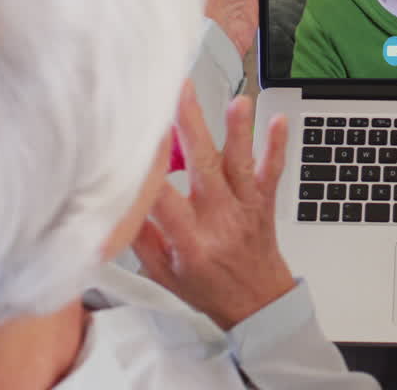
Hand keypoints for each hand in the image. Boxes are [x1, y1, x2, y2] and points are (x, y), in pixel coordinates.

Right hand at [132, 83, 294, 329]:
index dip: (150, 169)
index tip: (134, 138)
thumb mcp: (163, 274)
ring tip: (238, 102)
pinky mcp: (264, 201)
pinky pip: (273, 171)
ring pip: (241, 165)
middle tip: (180, 93)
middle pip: (204, 168)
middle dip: (191, 127)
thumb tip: (117, 201)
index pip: (165, 200)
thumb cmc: (210, 288)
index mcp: (191, 241)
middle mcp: (220, 220)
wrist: (259, 302)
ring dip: (239, 132)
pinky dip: (278, 146)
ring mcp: (245, 207)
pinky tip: (280, 121)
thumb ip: (141, 237)